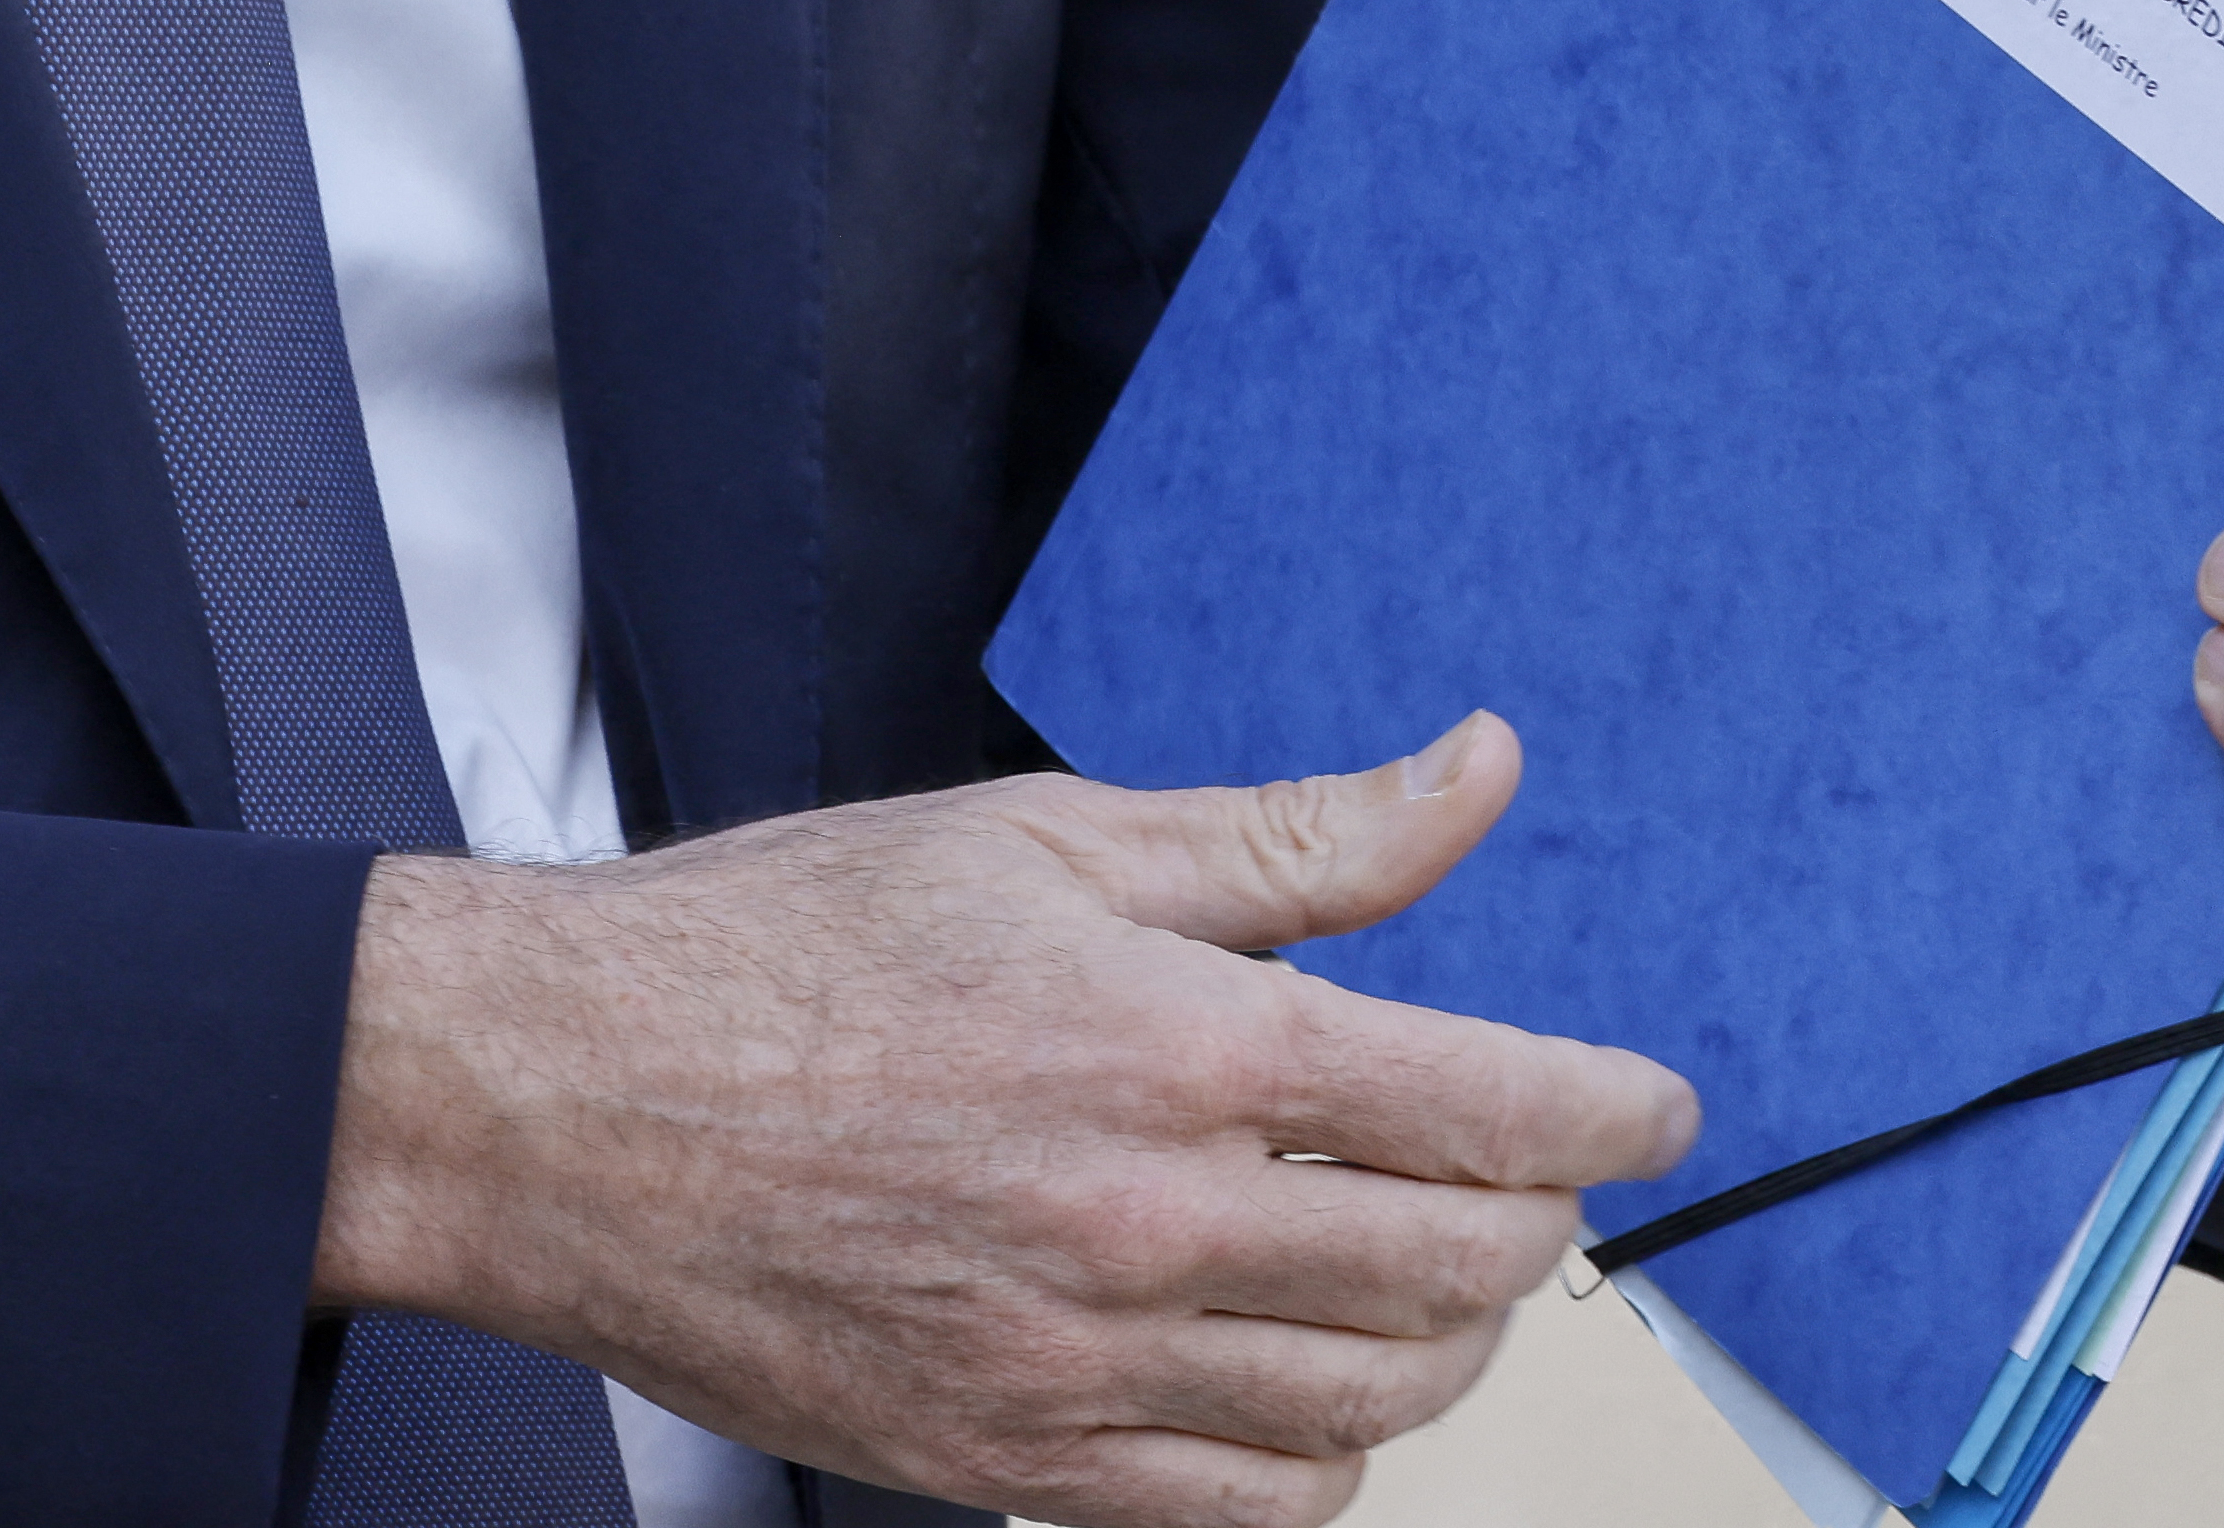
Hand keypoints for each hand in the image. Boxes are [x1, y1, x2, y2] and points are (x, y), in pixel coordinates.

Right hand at [311, 712, 1698, 1527]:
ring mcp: (1081, 1368)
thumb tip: (1480, 770)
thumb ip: (1297, 839)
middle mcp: (1149, 1224)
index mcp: (1177, 1045)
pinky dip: (1325, 1465)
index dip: (1614, 1111)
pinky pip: (1249, 1517)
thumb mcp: (1054, 838)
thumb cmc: (785, 949)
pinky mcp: (1011, 1466)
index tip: (1660, 1109)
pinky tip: (1305, 1387)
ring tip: (1424, 1275)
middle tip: (1530, 1176)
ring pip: (1377, 1411)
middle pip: (1459, 1274)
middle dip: (1537, 1222)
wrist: (564, 1103)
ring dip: (1446, 1345)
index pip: (1487, 1107)